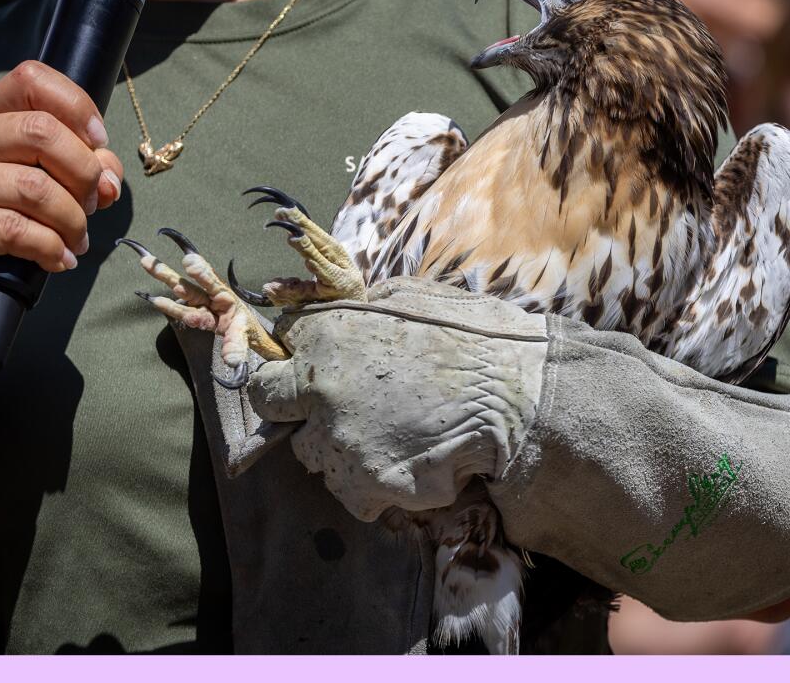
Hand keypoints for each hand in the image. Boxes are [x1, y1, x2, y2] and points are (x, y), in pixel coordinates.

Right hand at [0, 60, 123, 319]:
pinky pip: (16, 230)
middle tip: (93, 205)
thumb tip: (109, 180)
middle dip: (84, 174)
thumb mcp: (52, 186)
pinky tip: (59, 260)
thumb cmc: (9, 225)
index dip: (78, 108)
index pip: (32, 79)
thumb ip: (86, 169)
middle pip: (41, 132)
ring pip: (34, 188)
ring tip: (77, 239)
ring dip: (73, 220)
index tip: (99, 146)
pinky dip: (52, 248)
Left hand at [246, 278, 547, 520]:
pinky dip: (372, 483)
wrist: (515, 395)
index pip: (275, 350)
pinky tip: (407, 462)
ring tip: (389, 435)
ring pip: (312, 452)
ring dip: (338, 446)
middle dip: (299, 405)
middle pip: (274, 404)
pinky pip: (350, 491)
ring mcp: (338, 441)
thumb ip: (356, 312)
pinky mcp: (362, 485)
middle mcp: (319, 389)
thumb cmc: (471, 337)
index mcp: (324, 334)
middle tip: (342, 406)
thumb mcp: (406, 298)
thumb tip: (333, 317)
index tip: (310, 369)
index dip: (293, 362)